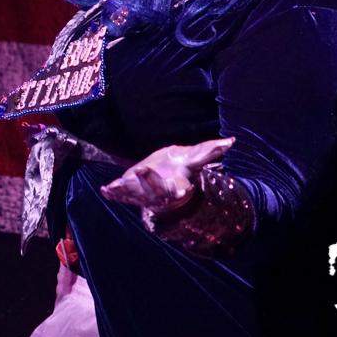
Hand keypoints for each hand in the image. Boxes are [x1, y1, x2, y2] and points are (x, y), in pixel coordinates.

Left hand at [99, 137, 234, 212]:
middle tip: (141, 170)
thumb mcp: (193, 160)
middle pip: (154, 192)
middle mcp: (159, 195)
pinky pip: (120, 196)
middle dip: (148, 183)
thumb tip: (231, 141)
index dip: (177, 189)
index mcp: (176, 188)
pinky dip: (113, 194)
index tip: (179, 188)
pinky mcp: (129, 193)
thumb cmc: (180, 170)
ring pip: (134, 195)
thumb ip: (210, 151)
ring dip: (125, 191)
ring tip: (114, 186)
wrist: (165, 180)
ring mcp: (143, 195)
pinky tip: (105, 190)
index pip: (176, 190)